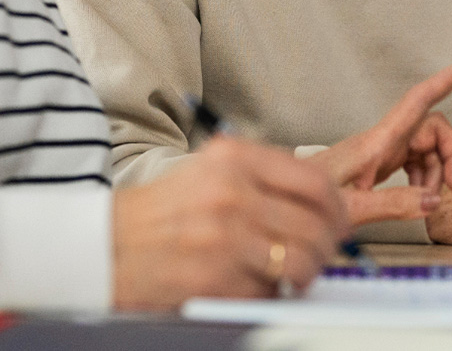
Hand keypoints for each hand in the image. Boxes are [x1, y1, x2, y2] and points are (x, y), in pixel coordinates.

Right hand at [112, 135, 347, 309]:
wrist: (113, 245)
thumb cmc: (166, 210)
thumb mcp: (213, 170)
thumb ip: (264, 175)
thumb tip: (322, 197)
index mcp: (234, 158)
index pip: (314, 180)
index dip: (337, 205)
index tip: (338, 218)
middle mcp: (233, 192)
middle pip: (317, 224)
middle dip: (330, 244)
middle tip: (324, 250)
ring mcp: (227, 238)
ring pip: (302, 261)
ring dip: (308, 272)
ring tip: (295, 271)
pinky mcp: (220, 279)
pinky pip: (272, 291)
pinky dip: (273, 292)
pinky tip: (258, 281)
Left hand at [312, 57, 451, 224]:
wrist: (291, 198)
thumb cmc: (309, 198)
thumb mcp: (351, 207)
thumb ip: (393, 204)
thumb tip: (435, 200)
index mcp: (376, 142)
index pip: (416, 102)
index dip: (443, 81)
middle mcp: (382, 139)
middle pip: (433, 129)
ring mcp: (382, 150)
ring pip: (428, 148)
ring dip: (439, 173)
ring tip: (428, 200)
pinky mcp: (380, 162)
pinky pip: (416, 161)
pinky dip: (426, 179)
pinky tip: (418, 197)